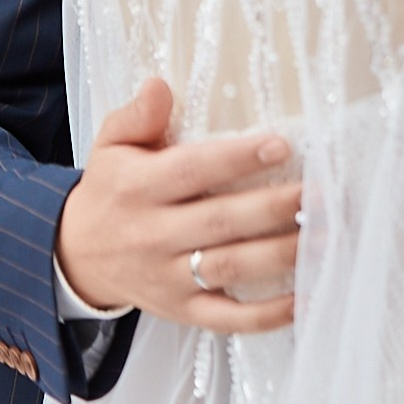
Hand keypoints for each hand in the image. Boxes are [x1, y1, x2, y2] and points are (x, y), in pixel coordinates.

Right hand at [55, 77, 301, 334]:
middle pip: (221, 221)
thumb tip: (159, 85)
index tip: (282, 145)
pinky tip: (306, 296)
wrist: (76, 256)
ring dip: (282, 255)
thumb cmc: (112, 188)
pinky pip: (228, 318)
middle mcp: (154, 234)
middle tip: (322, 193)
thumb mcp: (111, 144)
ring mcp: (169, 277)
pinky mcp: (182, 310)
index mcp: (138, 187)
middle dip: (275, 208)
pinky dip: (268, 314)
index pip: (192, 170)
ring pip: (231, 268)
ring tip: (327, 237)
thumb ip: (138, 115)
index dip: (237, 158)